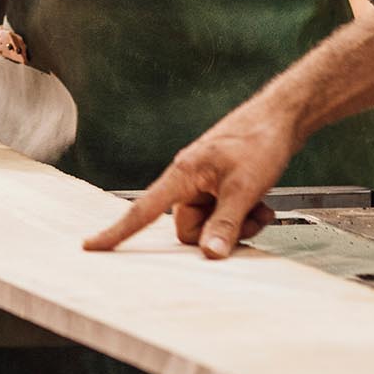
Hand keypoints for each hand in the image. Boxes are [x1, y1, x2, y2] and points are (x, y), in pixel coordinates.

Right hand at [83, 92, 299, 256]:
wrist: (282, 118)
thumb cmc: (259, 143)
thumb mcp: (244, 189)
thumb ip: (224, 224)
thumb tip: (208, 256)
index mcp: (182, 176)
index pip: (142, 210)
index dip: (117, 231)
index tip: (91, 247)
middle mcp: (188, 180)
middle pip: (188, 228)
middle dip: (219, 231)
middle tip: (249, 215)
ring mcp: (205, 183)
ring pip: (210, 224)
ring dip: (237, 224)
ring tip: (260, 208)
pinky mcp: (221, 184)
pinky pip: (223, 214)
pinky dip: (244, 215)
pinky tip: (263, 203)